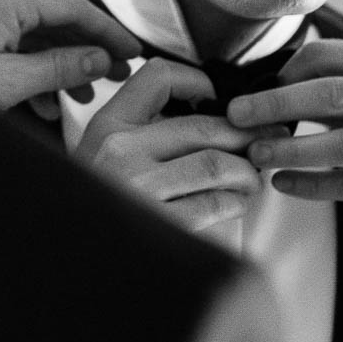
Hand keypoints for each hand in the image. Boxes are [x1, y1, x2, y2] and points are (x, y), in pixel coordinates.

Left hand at [0, 0, 137, 114]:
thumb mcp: (6, 79)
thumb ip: (57, 68)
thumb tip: (99, 59)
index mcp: (10, 0)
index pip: (73, 9)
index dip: (107, 31)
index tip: (132, 51)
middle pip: (57, 22)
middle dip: (87, 52)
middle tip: (117, 75)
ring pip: (36, 38)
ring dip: (62, 67)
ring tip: (85, 95)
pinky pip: (14, 48)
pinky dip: (34, 72)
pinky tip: (46, 103)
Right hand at [75, 58, 281, 232]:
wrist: (80, 264)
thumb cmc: (101, 208)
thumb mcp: (104, 158)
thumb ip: (143, 134)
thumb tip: (211, 112)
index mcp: (107, 125)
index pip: (158, 77)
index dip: (197, 81)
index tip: (214, 98)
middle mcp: (120, 150)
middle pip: (204, 126)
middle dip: (245, 136)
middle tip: (263, 144)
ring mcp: (139, 187)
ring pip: (217, 164)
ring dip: (246, 172)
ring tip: (250, 179)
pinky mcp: (160, 223)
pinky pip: (215, 202)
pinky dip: (236, 202)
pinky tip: (234, 204)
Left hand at [229, 40, 342, 224]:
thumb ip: (342, 81)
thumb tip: (271, 88)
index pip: (326, 56)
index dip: (286, 72)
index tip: (261, 90)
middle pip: (329, 95)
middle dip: (274, 105)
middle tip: (236, 117)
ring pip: (341, 144)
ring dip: (290, 150)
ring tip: (256, 154)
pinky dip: (313, 185)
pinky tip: (283, 184)